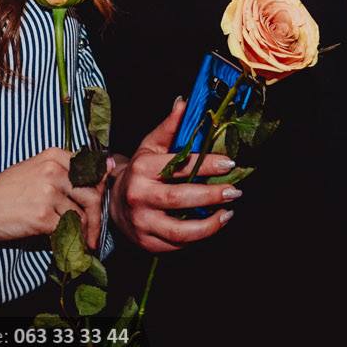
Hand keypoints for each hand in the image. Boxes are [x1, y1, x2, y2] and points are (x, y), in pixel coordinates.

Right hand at [0, 147, 110, 248]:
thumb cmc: (5, 190)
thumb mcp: (34, 169)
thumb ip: (65, 171)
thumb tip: (105, 169)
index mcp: (54, 156)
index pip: (92, 172)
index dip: (98, 191)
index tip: (98, 206)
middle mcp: (53, 171)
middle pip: (92, 195)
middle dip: (96, 217)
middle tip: (93, 233)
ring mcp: (47, 194)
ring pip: (81, 215)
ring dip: (83, 232)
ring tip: (81, 243)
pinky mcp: (41, 217)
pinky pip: (67, 230)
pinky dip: (69, 240)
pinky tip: (65, 246)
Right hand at [108, 98, 239, 252]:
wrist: (112, 202)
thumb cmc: (139, 171)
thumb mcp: (150, 147)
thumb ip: (169, 127)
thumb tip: (184, 102)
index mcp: (142, 169)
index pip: (178, 166)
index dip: (206, 164)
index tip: (229, 163)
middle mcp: (139, 196)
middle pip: (179, 199)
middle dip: (211, 196)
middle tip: (235, 191)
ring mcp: (142, 223)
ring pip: (179, 231)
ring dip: (209, 225)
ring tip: (228, 214)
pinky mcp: (147, 243)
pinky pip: (176, 245)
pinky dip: (197, 237)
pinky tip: (211, 225)